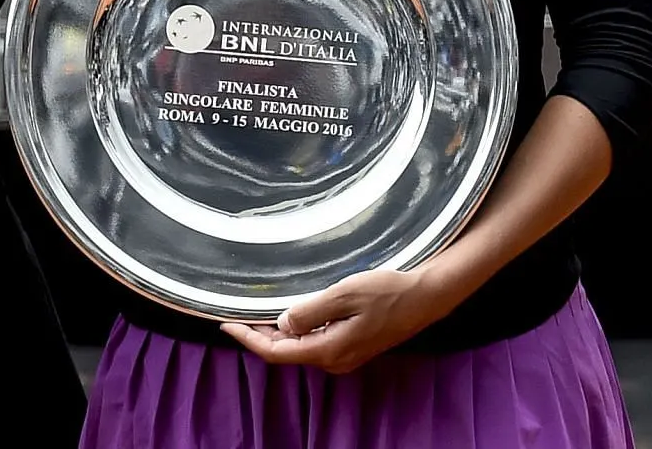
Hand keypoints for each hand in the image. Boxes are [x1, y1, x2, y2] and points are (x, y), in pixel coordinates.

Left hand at [218, 268, 456, 374]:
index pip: (277, 352)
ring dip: (278, 333)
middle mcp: (335, 360)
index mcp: (329, 350)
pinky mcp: (352, 346)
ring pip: (301, 348)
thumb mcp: (344, 295)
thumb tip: (282, 323)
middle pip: (287, 352)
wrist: (425, 298)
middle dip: (259, 336)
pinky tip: (291, 315)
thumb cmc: (386, 292)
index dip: (248, 339)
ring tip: (257, 313)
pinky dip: (297, 331)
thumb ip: (311, 311)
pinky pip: (315, 343)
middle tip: (237, 315)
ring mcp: (345, 356)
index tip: (226, 324)